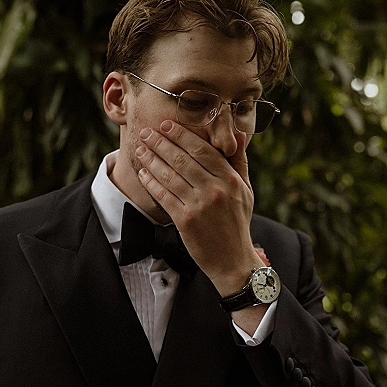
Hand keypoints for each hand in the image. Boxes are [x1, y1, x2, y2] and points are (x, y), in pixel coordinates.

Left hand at [135, 120, 265, 293]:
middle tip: (146, 133)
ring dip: (151, 160)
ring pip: (170, 175)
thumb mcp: (246, 190)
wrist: (233, 260)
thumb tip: (237, 133)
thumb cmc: (238, 223)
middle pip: (182, 159)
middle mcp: (215, 190)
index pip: (202, 150)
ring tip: (140, 149)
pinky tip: (143, 173)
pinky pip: (164, 196)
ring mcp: (199, 205)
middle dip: (161, 143)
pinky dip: (151, 182)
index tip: (166, 126)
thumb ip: (239, 161)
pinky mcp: (185, 220)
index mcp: (230, 179)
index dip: (181, 135)